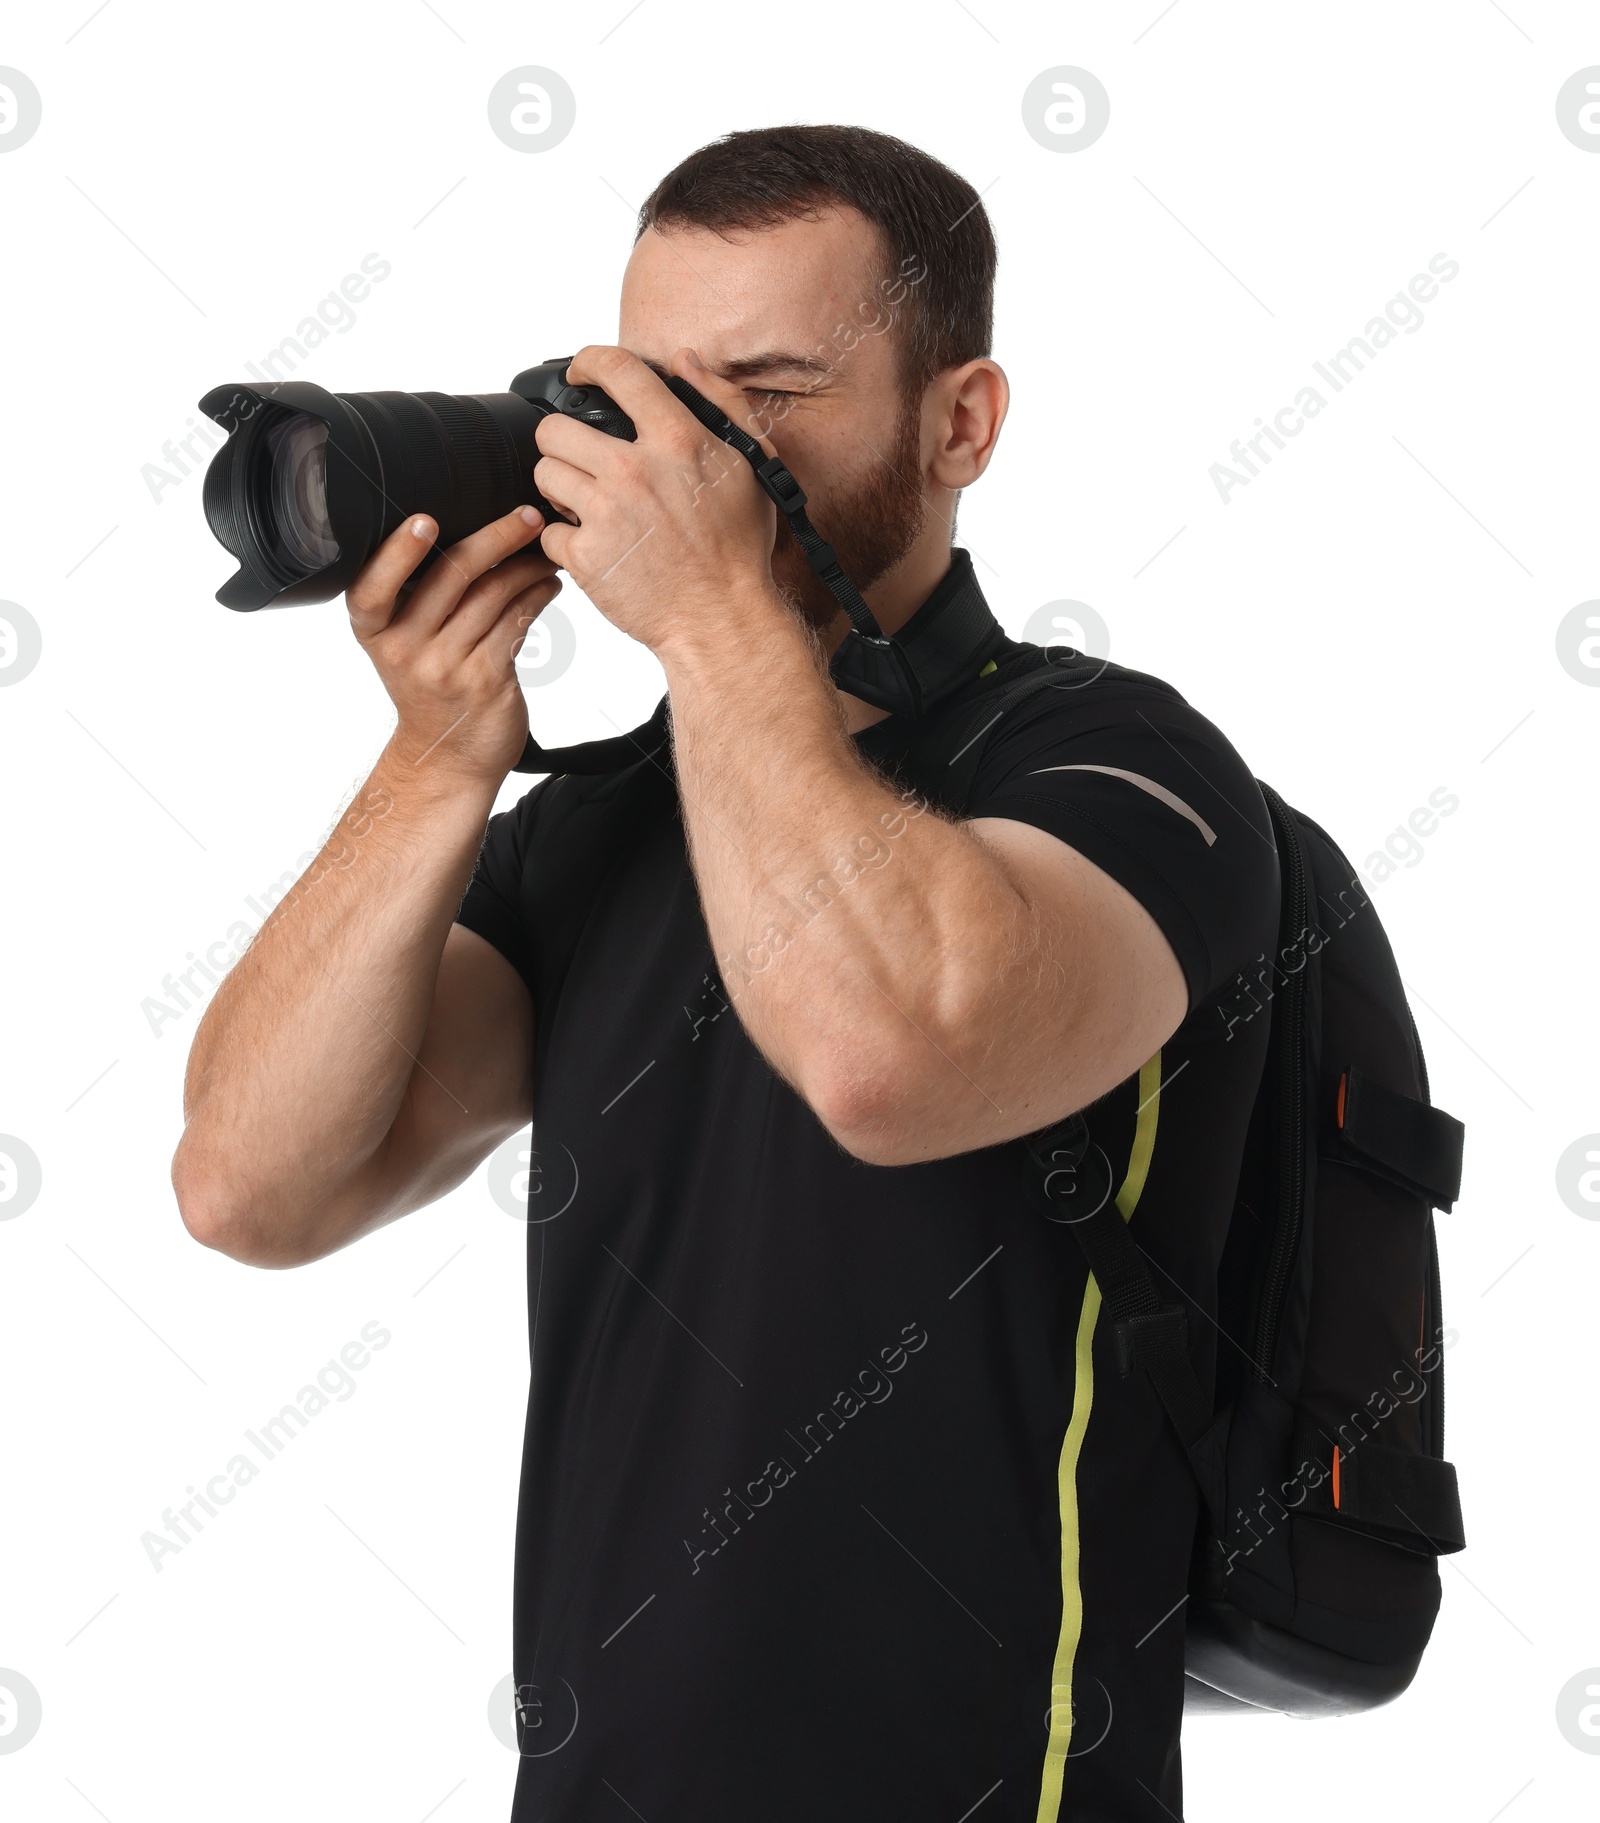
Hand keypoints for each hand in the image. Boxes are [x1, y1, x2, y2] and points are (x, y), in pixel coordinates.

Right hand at [345, 505, 561, 782]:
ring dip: (528, 567)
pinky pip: (516, 622)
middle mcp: (404, 648)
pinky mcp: (486, 680)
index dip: (398, 553)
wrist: (447, 757)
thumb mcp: (403, 643)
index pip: (373, 586)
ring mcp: (445, 667)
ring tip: (548, 552)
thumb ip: (416, 596)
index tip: (425, 520)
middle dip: (496, 537)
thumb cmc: (429, 687)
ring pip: (493, 595)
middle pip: (451, 576)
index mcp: (374, 630)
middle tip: (528, 516)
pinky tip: (549, 585)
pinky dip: (537, 596)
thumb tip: (466, 528)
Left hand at [532, 345, 786, 659]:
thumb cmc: (739, 550)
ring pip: (544, 475)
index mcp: (677, 440)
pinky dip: (563, 540)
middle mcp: (635, 470)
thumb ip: (722, 403)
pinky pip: (548, 531)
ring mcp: (606, 514)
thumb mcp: (751, 465)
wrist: (723, 620)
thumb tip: (685, 361)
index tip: (581, 372)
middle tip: (581, 462)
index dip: (589, 361)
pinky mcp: (586, 557)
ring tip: (587, 505)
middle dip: (563, 442)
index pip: (617, 370)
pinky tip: (591, 545)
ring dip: (560, 488)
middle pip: (555, 428)